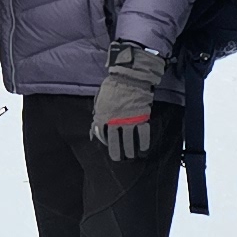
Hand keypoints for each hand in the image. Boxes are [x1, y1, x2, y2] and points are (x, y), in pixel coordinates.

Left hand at [90, 44, 165, 160]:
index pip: (102, 135)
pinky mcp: (141, 118)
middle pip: (115, 142)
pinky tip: (143, 150)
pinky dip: (144, 144)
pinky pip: (143, 135)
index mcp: (102, 116)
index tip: (108, 146)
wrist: (129, 77)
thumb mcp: (99, 101)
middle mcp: (114, 121)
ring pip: (129, 141)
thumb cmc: (113, 87)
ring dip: (130, 150)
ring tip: (131, 156)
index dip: (105, 142)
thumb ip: (97, 116)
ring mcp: (129, 121)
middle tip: (118, 158)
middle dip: (116, 152)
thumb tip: (93, 132)